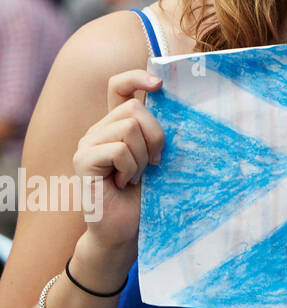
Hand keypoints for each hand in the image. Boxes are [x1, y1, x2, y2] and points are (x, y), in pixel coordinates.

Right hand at [70, 70, 164, 256]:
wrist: (127, 229)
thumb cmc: (147, 194)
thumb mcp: (159, 157)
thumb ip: (159, 132)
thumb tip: (184, 105)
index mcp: (118, 125)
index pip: (119, 86)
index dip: (136, 77)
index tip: (159, 85)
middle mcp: (100, 129)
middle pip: (134, 108)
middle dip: (155, 136)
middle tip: (152, 164)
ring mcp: (88, 143)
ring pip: (129, 127)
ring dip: (142, 156)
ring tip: (135, 176)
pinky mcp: (82, 160)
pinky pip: (119, 149)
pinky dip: (131, 168)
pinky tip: (124, 184)